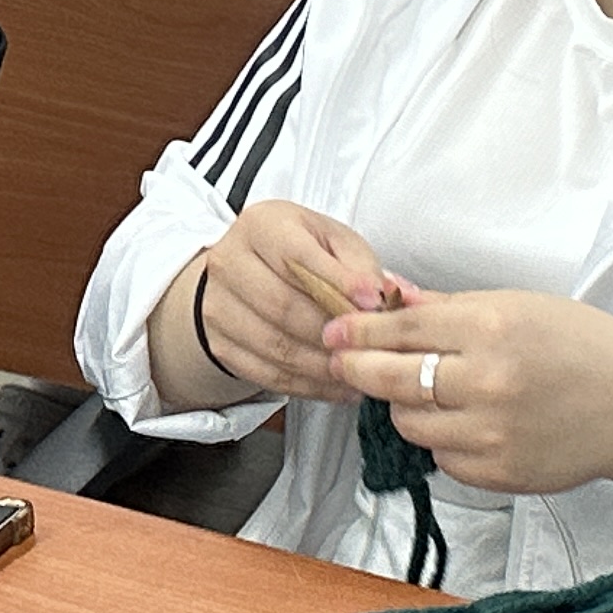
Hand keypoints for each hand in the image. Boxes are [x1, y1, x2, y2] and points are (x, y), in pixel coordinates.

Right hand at [192, 201, 399, 402]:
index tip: (374, 304)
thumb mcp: (334, 243)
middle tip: (369, 347)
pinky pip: (265, 373)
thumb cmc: (300, 252)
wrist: (247, 272)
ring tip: (359, 371)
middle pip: (283, 306)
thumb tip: (394, 295)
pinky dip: (306, 385)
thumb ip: (363, 267)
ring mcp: (217, 306)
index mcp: (262, 226)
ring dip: (322, 366)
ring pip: (275, 345)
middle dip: (332, 332)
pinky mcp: (219, 343)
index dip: (338, 284)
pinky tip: (335, 386)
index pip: (298, 257)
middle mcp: (230, 263)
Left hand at [324, 286, 612, 506]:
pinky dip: (441, 439)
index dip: (358, 329)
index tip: (335, 330)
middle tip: (345, 361)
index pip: (401, 328)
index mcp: (493, 328)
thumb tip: (391, 296)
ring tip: (423, 391)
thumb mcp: (522, 306)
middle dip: (357, 367)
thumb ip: (451, 308)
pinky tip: (464, 421)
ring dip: (403, 406)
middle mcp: (487, 381)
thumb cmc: (587, 348)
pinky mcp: (496, 473)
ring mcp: (490, 432)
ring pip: (408, 422)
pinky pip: (442, 456)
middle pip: (390, 378)